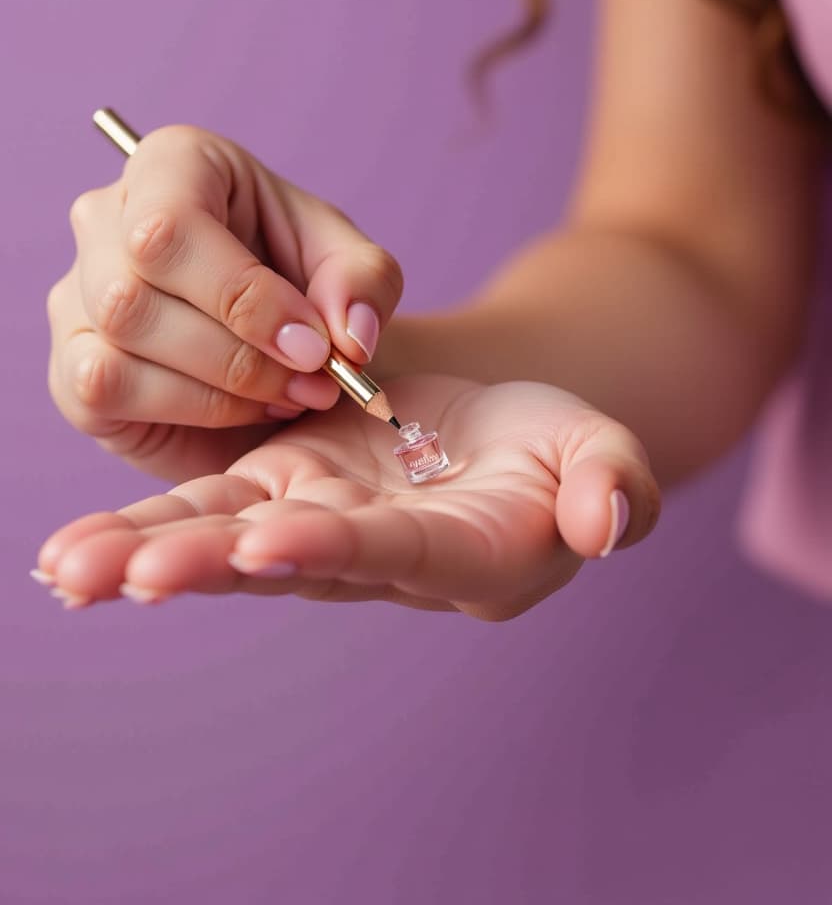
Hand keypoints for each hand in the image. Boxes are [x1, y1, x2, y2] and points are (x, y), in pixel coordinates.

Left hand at [35, 377, 659, 620]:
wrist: (497, 435)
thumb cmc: (555, 448)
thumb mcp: (600, 451)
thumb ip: (612, 485)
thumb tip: (607, 520)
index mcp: (462, 550)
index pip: (395, 549)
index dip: (337, 545)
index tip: (267, 542)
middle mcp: (378, 553)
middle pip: (289, 558)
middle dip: (212, 564)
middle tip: (132, 577)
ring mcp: (322, 521)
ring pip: (229, 537)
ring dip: (151, 552)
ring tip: (70, 570)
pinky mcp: (282, 488)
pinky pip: (208, 508)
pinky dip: (145, 524)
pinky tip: (74, 552)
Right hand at [47, 124, 402, 481]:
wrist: (286, 353)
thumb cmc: (306, 291)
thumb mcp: (354, 271)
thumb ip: (363, 284)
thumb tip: (347, 335)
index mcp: (175, 166)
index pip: (172, 223)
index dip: (246, 296)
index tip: (315, 346)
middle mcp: (108, 217)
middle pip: (137, 287)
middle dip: (241, 352)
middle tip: (312, 379)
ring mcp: (78, 292)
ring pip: (122, 336)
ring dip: (224, 383)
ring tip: (289, 393)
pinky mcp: (72, 366)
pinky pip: (105, 385)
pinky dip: (191, 408)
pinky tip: (241, 409)